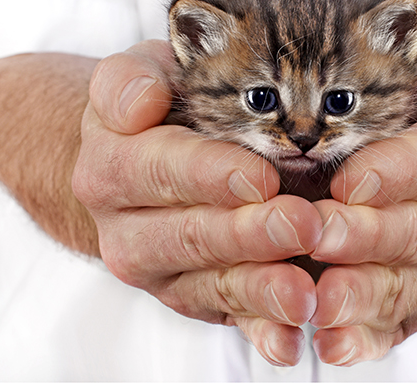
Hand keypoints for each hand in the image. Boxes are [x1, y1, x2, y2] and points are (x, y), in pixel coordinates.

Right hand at [72, 40, 323, 365]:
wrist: (138, 164)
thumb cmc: (155, 109)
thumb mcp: (136, 73)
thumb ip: (129, 80)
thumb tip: (139, 105)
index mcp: (112, 167)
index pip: (161, 169)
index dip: (210, 174)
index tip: (262, 177)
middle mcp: (127, 230)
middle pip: (192, 234)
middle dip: (250, 233)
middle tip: (304, 225)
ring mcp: (161, 271)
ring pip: (211, 284)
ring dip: (260, 290)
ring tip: (304, 293)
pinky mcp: (193, 296)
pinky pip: (227, 318)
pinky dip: (260, 332)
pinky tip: (289, 342)